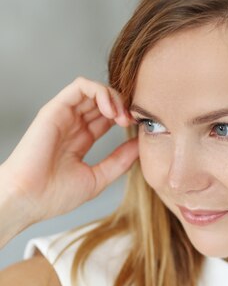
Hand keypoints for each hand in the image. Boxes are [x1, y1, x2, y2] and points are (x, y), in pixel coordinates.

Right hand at [1, 76, 138, 223]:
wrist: (28, 199)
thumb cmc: (55, 195)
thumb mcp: (98, 178)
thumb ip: (120, 161)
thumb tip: (141, 144)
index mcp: (81, 139)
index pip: (108, 117)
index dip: (126, 118)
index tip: (138, 130)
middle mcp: (72, 124)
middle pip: (104, 101)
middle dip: (124, 106)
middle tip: (133, 121)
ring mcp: (64, 115)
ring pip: (95, 90)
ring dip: (115, 98)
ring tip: (122, 117)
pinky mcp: (56, 109)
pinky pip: (81, 86)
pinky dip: (101, 91)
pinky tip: (110, 110)